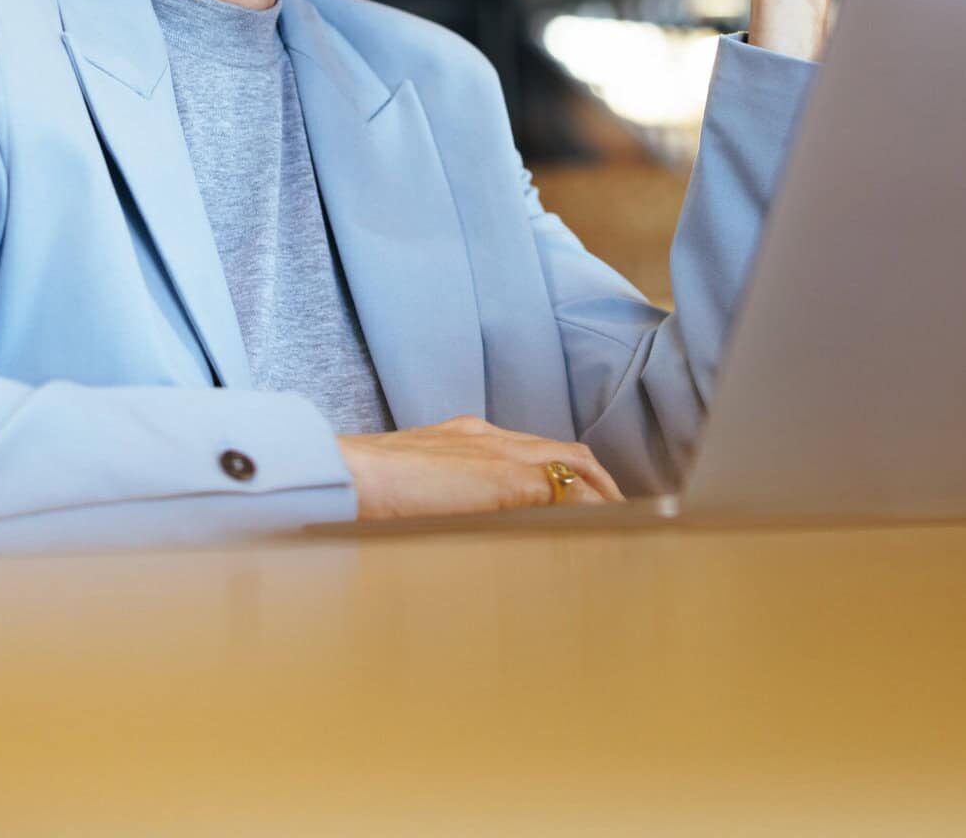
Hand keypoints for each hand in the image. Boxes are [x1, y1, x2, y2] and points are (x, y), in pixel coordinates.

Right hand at [337, 415, 624, 520]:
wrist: (345, 475)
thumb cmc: (360, 490)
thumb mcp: (408, 491)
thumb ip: (438, 500)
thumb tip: (450, 530)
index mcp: (463, 437)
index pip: (529, 449)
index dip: (559, 474)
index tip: (577, 501)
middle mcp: (487, 436)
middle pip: (562, 450)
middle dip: (594, 481)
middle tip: (614, 515)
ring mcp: (498, 451)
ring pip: (571, 462)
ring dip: (599, 492)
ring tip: (620, 525)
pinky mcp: (506, 477)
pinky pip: (565, 487)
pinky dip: (588, 506)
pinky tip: (601, 531)